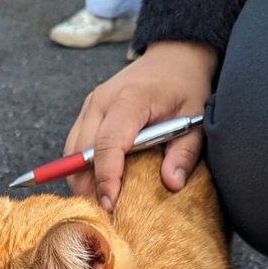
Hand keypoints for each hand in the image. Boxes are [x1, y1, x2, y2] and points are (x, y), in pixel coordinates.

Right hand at [66, 41, 217, 207]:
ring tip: (102, 198)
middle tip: (107, 211)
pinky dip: (81, 167)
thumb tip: (172, 184)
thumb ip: (184, 153)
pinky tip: (97, 181)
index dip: (106, 177)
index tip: (111, 203)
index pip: (107, 143)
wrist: (172, 57)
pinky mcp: (87, 111)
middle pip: (82, 152)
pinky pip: (74, 146)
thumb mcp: (195, 118)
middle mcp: (102, 100)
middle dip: (89, 185)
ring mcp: (91, 104)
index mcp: (130, 99)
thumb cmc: (185, 87)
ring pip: (72, 152)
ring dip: (82, 178)